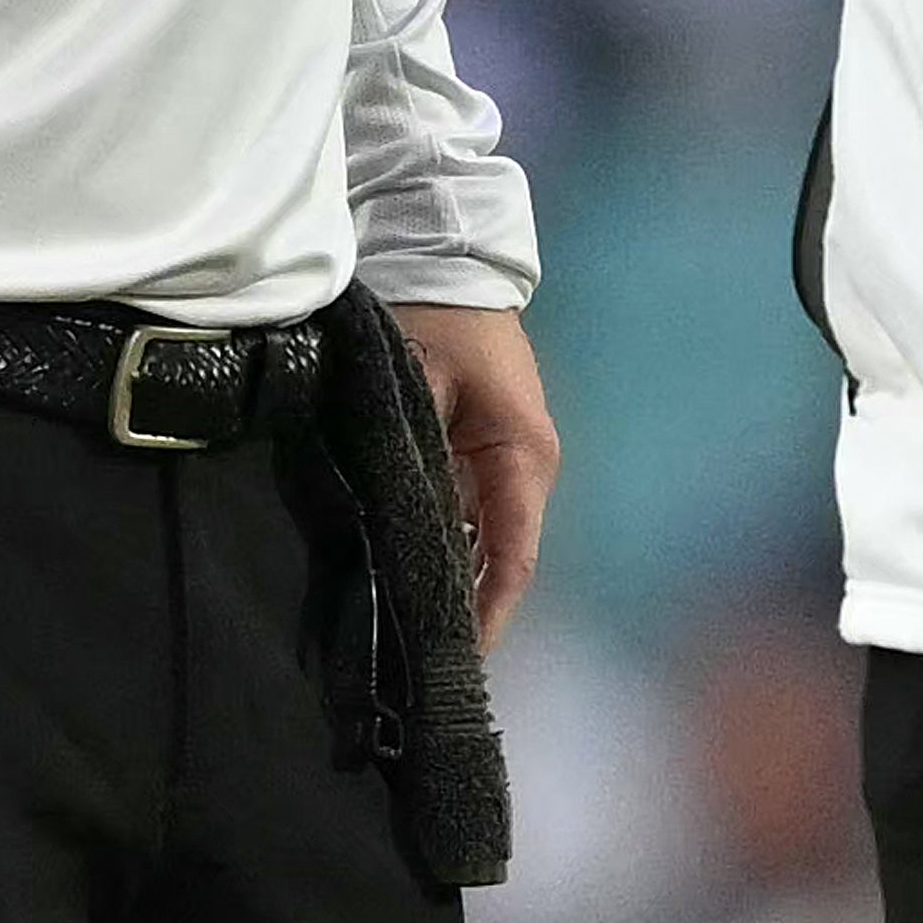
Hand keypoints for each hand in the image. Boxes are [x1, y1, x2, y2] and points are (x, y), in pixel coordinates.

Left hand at [392, 302, 560, 647]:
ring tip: (413, 632)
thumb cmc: (438, 320)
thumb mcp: (420, 386)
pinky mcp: (487, 451)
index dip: (489, 613)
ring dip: (457, 579)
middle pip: (502, 557)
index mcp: (524, 457)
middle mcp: (527, 469)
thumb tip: (394, 528)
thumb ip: (415, 457)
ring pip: (487, 540)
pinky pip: (472, 514)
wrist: (449, 261)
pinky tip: (412, 574)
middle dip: (468, 607)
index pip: (513, 555)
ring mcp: (509, 462)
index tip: (459, 661)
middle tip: (421, 661)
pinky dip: (450, 546)